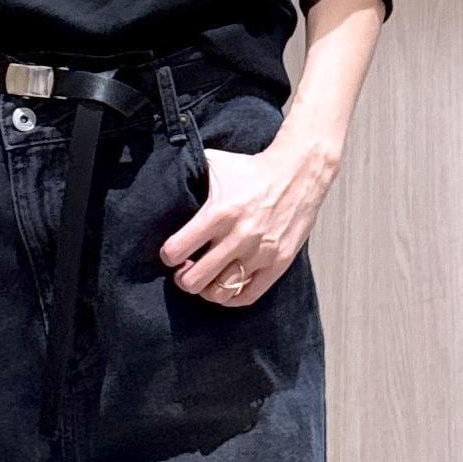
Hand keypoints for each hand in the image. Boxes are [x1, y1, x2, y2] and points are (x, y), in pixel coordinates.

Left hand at [159, 136, 338, 305]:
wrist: (299, 171)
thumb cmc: (252, 170)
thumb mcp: (216, 164)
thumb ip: (189, 175)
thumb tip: (163, 181)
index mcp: (219, 212)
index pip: (177, 250)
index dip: (168, 256)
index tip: (171, 253)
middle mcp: (239, 236)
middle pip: (194, 280)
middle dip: (183, 278)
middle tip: (185, 270)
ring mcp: (260, 253)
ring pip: (220, 292)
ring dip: (206, 289)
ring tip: (205, 279)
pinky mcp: (278, 263)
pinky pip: (247, 296)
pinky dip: (231, 297)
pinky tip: (226, 285)